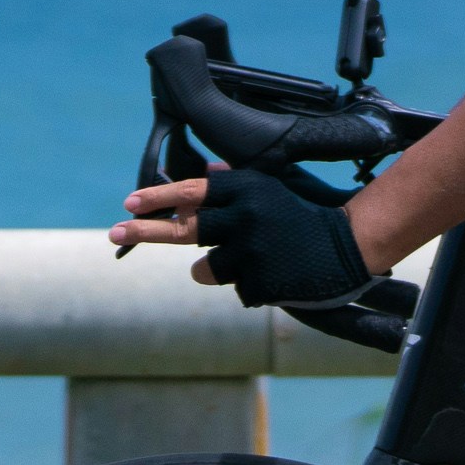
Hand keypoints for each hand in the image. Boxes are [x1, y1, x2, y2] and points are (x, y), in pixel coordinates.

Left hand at [115, 166, 371, 307]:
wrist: (350, 245)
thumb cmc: (307, 213)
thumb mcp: (272, 188)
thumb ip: (236, 185)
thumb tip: (205, 176)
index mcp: (247, 189)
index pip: (190, 192)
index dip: (157, 198)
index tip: (128, 204)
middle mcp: (244, 217)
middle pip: (184, 229)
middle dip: (145, 231)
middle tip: (114, 233)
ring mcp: (252, 252)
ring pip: (207, 267)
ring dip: (221, 267)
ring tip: (258, 258)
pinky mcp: (260, 282)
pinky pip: (235, 289)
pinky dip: (250, 285)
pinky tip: (275, 273)